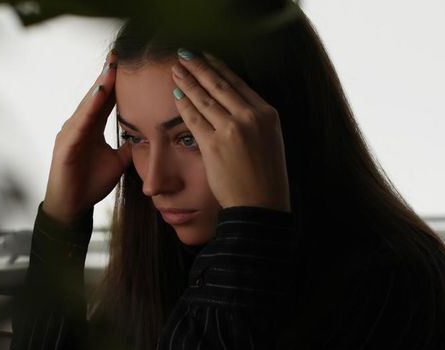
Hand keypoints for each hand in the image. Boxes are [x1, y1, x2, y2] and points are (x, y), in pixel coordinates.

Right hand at [42, 53, 131, 225]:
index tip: (126, 62)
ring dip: (100, 86)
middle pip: (95, 96)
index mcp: (90, 128)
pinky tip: (99, 95)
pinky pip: (79, 123)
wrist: (72, 207)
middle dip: (107, 75)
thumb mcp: (117, 162)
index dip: (115, 81)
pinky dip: (89, 108)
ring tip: (111, 67)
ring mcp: (70, 133)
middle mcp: (78, 125)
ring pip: (88, 105)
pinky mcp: (65, 146)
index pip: (105, 99)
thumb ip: (128, 147)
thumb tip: (145, 136)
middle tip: (118, 53)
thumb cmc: (89, 184)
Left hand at [170, 50, 290, 211]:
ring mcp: (231, 130)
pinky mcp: (214, 144)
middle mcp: (250, 117)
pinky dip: (183, 104)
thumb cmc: (265, 176)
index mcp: (267, 113)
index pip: (238, 83)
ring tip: (175, 69)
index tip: (206, 57)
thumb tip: (231, 103)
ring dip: (187, 81)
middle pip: (219, 84)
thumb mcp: (268, 139)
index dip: (218, 67)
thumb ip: (253, 119)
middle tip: (185, 55)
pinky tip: (176, 94)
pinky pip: (193, 119)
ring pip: (204, 98)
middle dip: (199, 66)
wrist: (261, 204)